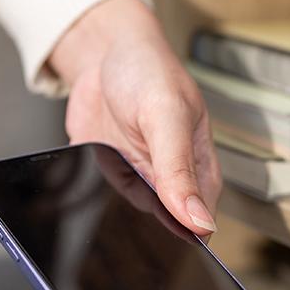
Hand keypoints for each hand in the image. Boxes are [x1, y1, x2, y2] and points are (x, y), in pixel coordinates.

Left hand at [50, 0, 221, 235]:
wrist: (102, 52)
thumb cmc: (147, 73)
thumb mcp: (166, 116)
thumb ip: (179, 170)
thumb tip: (199, 221)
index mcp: (199, 171)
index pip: (198, 224)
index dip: (183, 236)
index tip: (162, 235)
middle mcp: (169, 181)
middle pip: (161, 227)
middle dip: (144, 223)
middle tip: (129, 187)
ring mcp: (136, 179)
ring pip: (126, 216)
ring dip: (113, 204)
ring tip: (113, 163)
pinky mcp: (107, 175)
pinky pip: (98, 200)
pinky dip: (90, 192)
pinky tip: (93, 170)